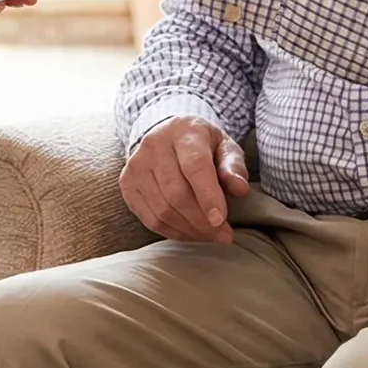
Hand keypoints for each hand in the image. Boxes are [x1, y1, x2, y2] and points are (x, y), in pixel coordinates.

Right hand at [121, 116, 250, 244]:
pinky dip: (172, 232)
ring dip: (189, 230)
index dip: (208, 196)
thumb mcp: (224, 147)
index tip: (220, 220)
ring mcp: (136, 164)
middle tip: (223, 234)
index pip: (194, 166)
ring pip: (162, 209)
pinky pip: (149, 218)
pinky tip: (189, 233)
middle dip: (202, 221)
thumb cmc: (202, 145)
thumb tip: (240, 189)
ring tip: (209, 235)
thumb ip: (233, 166)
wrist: (167, 134)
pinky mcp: (126, 183)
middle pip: (176, 193)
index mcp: (183, 132)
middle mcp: (154, 145)